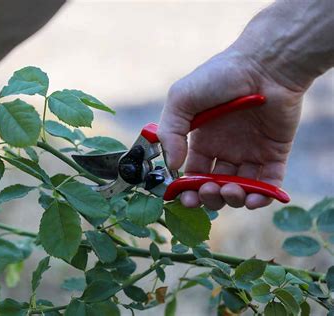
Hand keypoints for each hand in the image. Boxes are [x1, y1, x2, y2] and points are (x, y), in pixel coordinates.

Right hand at [157, 48, 304, 209]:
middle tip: (209, 191)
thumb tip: (172, 165)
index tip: (186, 198)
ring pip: (240, 188)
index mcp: (202, 139)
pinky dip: (262, 197)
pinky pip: (268, 184)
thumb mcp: (181, 98)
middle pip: (215, 186)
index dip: (188, 189)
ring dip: (233, 199)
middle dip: (210, 197)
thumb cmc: (220, 76)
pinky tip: (253, 198)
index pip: (193, 173)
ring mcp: (250, 152)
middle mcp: (225, 149)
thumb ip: (169, 132)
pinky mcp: (274, 153)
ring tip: (231, 190)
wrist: (265, 64)